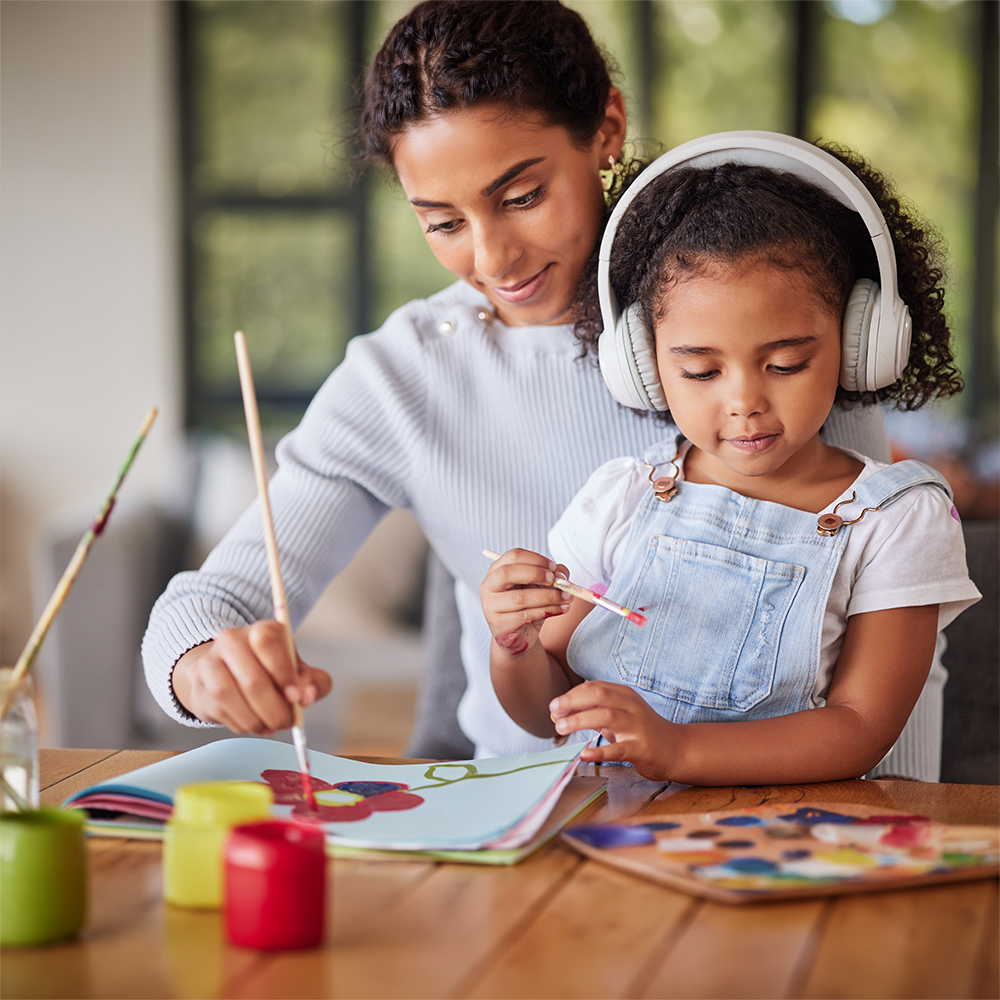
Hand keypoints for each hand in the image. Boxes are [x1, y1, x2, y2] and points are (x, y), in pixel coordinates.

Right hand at [172, 621, 331, 733]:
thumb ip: (313, 682)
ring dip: (255, 720)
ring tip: (270, 725)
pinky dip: (241, 724)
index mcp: (262, 629)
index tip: (295, 697)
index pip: (268, 642)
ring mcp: (210, 662)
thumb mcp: (298, 670)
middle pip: (252, 679)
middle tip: (286, 722)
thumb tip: (307, 696)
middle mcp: (232, 640)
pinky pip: (219, 710)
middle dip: (274, 709)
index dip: (283, 673)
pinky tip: (253, 723)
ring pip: (230, 697)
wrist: (229, 670)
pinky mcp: (199, 685)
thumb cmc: (271, 670)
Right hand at [480, 548, 570, 656]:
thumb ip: (551, 575)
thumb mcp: (539, 586)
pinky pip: (526, 615)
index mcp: (496, 571)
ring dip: (549, 596)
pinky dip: (548, 610)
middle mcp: (489, 587)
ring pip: (520, 598)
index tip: (553, 567)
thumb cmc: (528, 605)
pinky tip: (561, 609)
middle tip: (555, 580)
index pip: (513, 556)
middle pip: (508, 573)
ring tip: (567, 597)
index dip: (536, 559)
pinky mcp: (501, 625)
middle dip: (536, 574)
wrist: (520, 635)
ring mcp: (491, 607)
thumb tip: (561, 574)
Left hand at [548, 681, 676, 779]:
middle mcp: (631, 707)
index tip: (555, 705)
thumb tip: (564, 712)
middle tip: (554, 712)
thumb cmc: (643, 731)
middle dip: (572, 701)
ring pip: (606, 717)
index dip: (572, 694)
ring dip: (579, 721)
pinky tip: (583, 754)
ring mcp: (637, 727)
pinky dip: (599, 751)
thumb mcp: (621, 715)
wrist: (676, 749)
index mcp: (625, 695)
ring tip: (561, 728)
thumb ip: (596, 711)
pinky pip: (618, 749)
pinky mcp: (640, 749)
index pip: (594, 687)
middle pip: (599, 696)